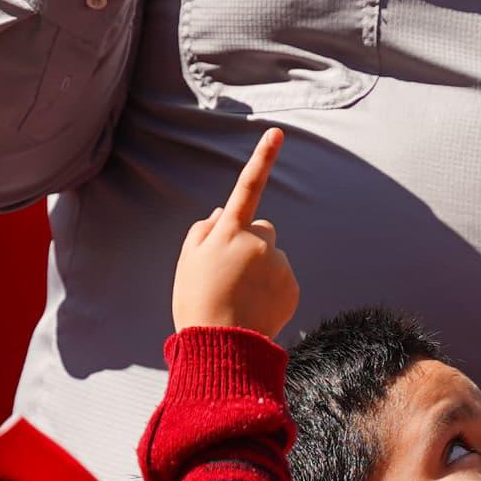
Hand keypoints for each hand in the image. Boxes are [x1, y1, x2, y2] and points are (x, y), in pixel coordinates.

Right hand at [173, 128, 299, 339]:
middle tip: (231, 273)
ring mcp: (279, 264)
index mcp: (229, 232)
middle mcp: (259, 242)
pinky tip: (255, 308)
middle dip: (253, 241)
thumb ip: (203, 232)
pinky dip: (272, 290)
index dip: (262, 158)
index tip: (277, 132)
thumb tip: (221, 213)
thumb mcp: (187, 264)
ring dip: (261, 268)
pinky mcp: (293, 286)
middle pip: (263, 228)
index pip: (247, 187)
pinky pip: (283, 279)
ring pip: (272, 256)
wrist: (222, 348)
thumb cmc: (196, 303)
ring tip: (241, 297)